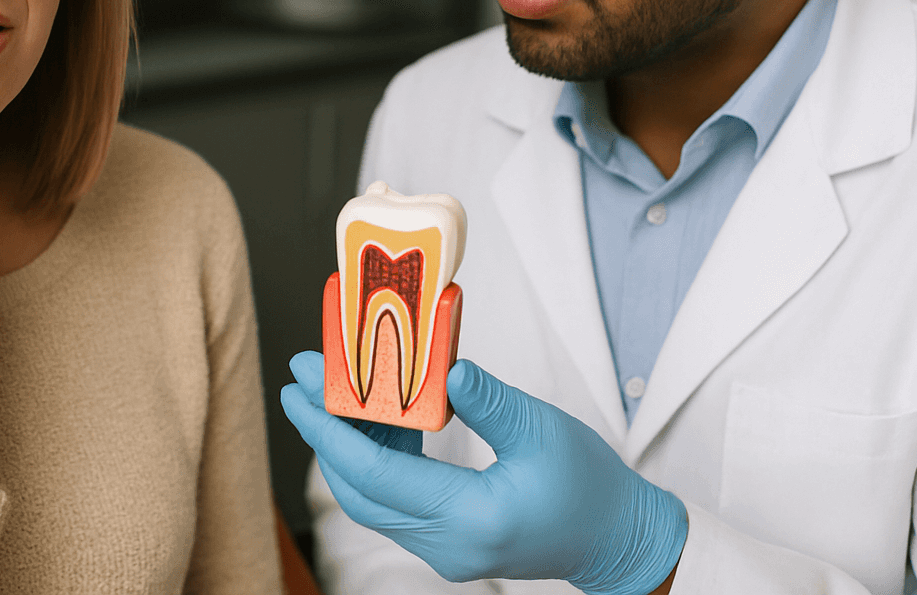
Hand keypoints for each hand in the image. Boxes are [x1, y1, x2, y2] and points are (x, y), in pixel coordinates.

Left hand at [281, 352, 685, 593]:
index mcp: (470, 518)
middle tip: (303, 379)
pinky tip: (378, 415)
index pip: (376, 476)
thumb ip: (489, 401)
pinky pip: (394, 502)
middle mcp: (447, 544)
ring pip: (372, 499)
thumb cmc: (589, 485)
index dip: (330, 430)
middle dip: (324, 433)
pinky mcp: (446, 542)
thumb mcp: (543, 430)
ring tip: (333, 388)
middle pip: (360, 490)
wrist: (616, 540)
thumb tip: (446, 367)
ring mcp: (443, 550)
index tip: (300, 388)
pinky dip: (377, 459)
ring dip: (347, 445)